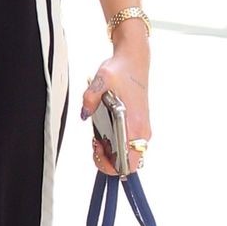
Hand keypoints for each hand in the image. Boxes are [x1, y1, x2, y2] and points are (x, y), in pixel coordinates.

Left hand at [81, 44, 151, 177]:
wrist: (134, 61)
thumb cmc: (121, 71)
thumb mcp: (100, 80)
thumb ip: (90, 99)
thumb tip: (85, 114)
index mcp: (135, 125)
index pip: (128, 163)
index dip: (109, 164)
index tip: (97, 148)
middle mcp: (142, 131)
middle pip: (127, 164)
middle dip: (108, 160)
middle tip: (96, 144)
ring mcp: (141, 130)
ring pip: (128, 156)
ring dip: (111, 152)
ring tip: (98, 137)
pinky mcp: (138, 126)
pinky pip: (127, 146)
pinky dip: (115, 145)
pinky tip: (104, 133)